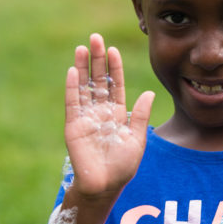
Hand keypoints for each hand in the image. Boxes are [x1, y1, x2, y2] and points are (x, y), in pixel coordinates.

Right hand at [65, 34, 154, 196]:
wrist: (105, 186)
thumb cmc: (123, 166)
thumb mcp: (137, 139)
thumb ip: (141, 116)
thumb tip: (149, 93)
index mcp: (116, 114)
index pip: (114, 84)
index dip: (114, 67)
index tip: (114, 50)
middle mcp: (99, 112)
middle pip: (97, 80)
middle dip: (97, 59)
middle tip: (95, 38)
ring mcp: (85, 117)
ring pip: (83, 87)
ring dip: (82, 67)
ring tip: (82, 47)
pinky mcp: (73, 126)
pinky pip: (72, 103)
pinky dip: (72, 87)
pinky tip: (73, 71)